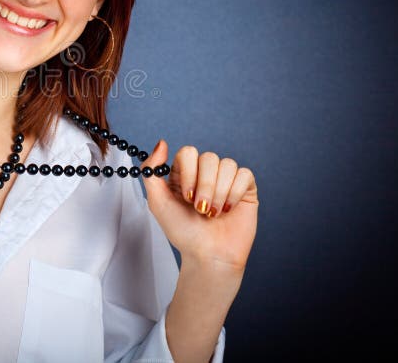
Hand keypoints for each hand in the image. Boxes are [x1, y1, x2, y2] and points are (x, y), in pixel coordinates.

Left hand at [141, 140, 257, 271]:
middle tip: (200, 208)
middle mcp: (205, 173)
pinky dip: (234, 194)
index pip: (189, 152)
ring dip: (218, 193)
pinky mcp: (245, 189)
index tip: (186, 196)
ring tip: (213, 212)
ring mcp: (226, 180)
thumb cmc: (182, 231)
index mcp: (185, 172)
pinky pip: (244, 175)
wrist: (208, 255)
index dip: (189, 173)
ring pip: (227, 165)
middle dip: (204, 186)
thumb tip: (162, 142)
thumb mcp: (157, 201)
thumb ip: (152, 170)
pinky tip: (228, 209)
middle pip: (209, 157)